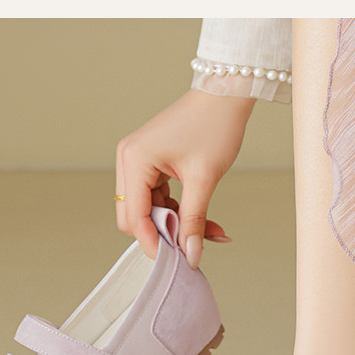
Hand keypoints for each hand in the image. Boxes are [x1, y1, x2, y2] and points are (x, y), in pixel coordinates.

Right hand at [115, 89, 255, 267]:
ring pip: (147, 210)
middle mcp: (129, 159)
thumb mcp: (204, 180)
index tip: (176, 260)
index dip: (153, 242)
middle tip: (192, 245)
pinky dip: (177, 211)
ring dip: (175, 224)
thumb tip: (191, 255)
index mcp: (135, 160)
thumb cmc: (214, 125)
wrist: (225, 94)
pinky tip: (203, 218)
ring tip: (209, 231)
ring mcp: (137, 160)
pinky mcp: (150, 162)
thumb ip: (194, 221)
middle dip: (163, 233)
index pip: (134, 217)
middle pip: (133, 217)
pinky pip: (157, 198)